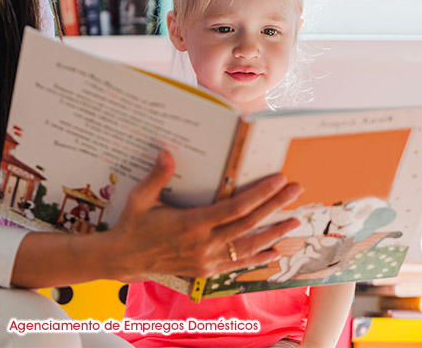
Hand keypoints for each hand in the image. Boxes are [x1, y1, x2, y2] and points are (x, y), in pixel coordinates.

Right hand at [105, 150, 301, 281]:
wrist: (124, 258)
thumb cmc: (134, 225)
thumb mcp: (140, 198)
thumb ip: (157, 175)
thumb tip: (167, 151)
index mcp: (191, 224)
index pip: (234, 208)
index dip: (260, 195)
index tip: (279, 181)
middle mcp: (203, 244)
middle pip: (248, 224)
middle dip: (276, 207)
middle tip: (296, 192)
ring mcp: (207, 261)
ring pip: (249, 247)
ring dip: (274, 233)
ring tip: (295, 221)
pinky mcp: (206, 271)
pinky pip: (238, 265)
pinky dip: (258, 259)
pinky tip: (274, 252)